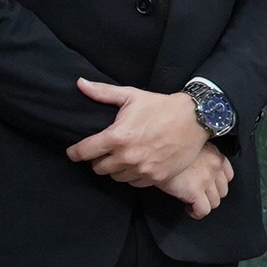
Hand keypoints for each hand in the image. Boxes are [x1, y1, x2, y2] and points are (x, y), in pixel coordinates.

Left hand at [67, 78, 210, 186]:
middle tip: (102, 152)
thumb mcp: (131, 95)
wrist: (194, 119)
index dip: (75, 153)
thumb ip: (103, 93)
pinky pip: (134, 182)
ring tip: (120, 157)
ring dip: (114, 169)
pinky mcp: (156, 177)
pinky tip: (135, 164)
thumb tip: (80, 83)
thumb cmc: (160, 106)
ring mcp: (142, 169)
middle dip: (97, 160)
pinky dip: (131, 175)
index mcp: (117, 137)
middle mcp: (127, 157)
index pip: (84, 152)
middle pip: (98, 168)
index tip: (73, 152)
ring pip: (115, 177)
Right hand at [160, 144, 233, 218]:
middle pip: (222, 191)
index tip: (207, 187)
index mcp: (214, 154)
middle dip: (210, 196)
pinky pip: (203, 210)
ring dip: (203, 205)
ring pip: (214, 202)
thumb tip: (199, 171)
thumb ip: (201, 157)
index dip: (217, 184)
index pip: (228, 175)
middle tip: (197, 196)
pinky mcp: (195, 191)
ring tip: (191, 203)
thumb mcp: (190, 148)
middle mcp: (214, 166)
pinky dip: (197, 213)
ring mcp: (206, 179)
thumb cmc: (167, 151)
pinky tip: (188, 209)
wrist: (153, 152)